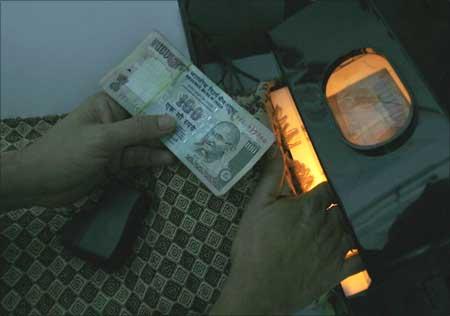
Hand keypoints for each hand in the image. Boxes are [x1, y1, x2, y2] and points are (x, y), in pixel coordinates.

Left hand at [1, 92, 175, 209]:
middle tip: (197, 124)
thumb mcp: (104, 138)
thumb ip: (138, 130)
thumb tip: (172, 121)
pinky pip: (138, 158)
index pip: (140, 97)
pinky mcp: (116, 163)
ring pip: (145, 141)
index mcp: (107, 105)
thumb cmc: (67, 152)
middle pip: (146, 121)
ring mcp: (115, 143)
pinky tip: (169, 159)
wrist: (40, 184)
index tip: (189, 100)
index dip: (164, 99)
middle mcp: (114, 121)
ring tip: (190, 143)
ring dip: (164, 143)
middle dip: (168, 123)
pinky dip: (153, 160)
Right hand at [210, 150, 361, 314]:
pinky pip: (358, 261)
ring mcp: (335, 250)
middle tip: (321, 211)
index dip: (322, 189)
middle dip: (332, 207)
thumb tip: (276, 149)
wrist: (258, 288)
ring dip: (343, 227)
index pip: (327, 189)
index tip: (317, 191)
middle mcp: (328, 225)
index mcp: (310, 207)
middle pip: (339, 209)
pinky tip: (356, 252)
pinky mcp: (337, 272)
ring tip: (334, 228)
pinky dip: (359, 254)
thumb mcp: (257, 206)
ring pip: (349, 230)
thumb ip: (271, 177)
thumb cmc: (254, 245)